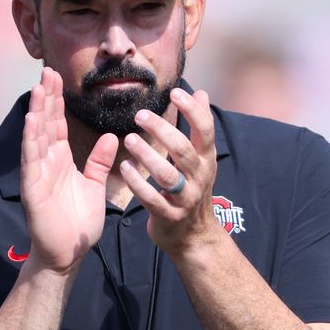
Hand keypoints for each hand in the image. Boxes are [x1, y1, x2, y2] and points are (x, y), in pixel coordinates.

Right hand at [20, 67, 117, 273]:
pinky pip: (31, 160)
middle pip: (44, 124)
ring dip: (36, 112)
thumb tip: (111, 138)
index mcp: (59, 161)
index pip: (57, 125)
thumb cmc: (78, 223)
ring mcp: (37, 174)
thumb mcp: (94, 185)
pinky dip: (31, 140)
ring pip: (36, 137)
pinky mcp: (33, 189)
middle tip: (46, 71)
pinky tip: (32, 120)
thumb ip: (99, 161)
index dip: (57, 101)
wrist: (69, 253)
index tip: (57, 78)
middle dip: (45, 98)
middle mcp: (46, 163)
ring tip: (38, 88)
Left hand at [117, 87, 220, 256]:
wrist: (194, 237)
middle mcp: (199, 177)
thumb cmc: (192, 190)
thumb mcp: (201, 159)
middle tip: (140, 115)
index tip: (175, 93)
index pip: (205, 131)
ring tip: (129, 140)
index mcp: (206, 160)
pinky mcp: (170, 216)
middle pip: (183, 150)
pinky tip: (124, 169)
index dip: (192, 111)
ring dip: (148, 156)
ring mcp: (186, 198)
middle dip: (162, 131)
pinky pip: (152, 199)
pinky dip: (137, 184)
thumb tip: (201, 93)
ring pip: (168, 175)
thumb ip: (198, 127)